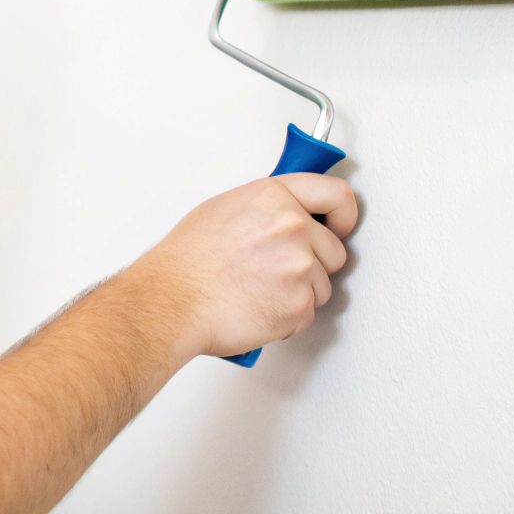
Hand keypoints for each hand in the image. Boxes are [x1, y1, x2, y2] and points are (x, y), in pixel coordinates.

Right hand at [125, 173, 358, 359]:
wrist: (170, 302)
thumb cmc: (186, 262)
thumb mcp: (223, 210)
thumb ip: (268, 208)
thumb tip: (290, 213)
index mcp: (273, 197)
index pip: (338, 196)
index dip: (343, 216)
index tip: (339, 227)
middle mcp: (292, 227)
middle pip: (334, 251)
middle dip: (313, 264)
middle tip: (276, 272)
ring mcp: (299, 266)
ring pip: (322, 286)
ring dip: (298, 293)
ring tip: (258, 291)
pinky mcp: (299, 304)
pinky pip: (308, 314)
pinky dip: (286, 317)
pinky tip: (257, 307)